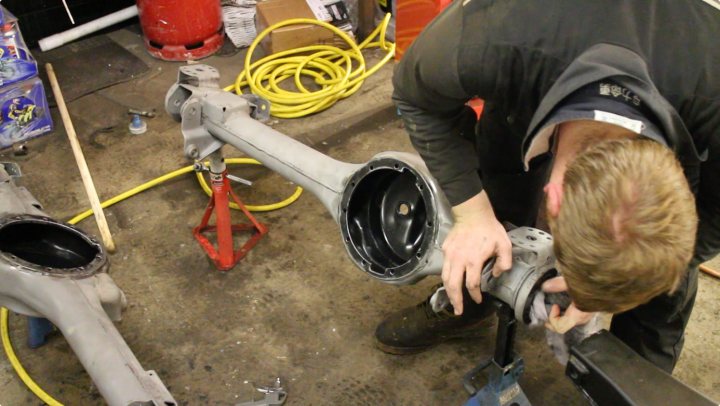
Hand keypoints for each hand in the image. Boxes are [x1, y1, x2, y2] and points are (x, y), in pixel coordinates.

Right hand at [442, 192, 511, 314]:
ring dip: (448, 291)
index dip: (475, 295)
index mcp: (473, 261)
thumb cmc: (490, 229)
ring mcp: (449, 254)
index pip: (472, 284)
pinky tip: (451, 281)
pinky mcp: (445, 249)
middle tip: (457, 311)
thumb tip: (495, 275)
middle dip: (455, 300)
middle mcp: (459, 260)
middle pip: (453, 285)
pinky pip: (444, 266)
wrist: (472, 213)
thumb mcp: (504, 245)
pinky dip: (446, 277)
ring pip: (445, 278)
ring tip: (451, 300)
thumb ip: (504, 263)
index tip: (478, 300)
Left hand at [542, 276, 594, 333]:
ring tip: (558, 305)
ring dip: (560, 316)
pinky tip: (567, 303)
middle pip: (563, 326)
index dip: (553, 319)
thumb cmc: (594, 284)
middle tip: (552, 307)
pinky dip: (567, 313)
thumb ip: (559, 284)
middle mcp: (582, 319)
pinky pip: (574, 317)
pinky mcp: (588, 312)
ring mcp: (586, 317)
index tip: (555, 306)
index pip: (560, 327)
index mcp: (577, 315)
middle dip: (554, 319)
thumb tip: (545, 286)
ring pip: (568, 322)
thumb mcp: (574, 282)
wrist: (610, 285)